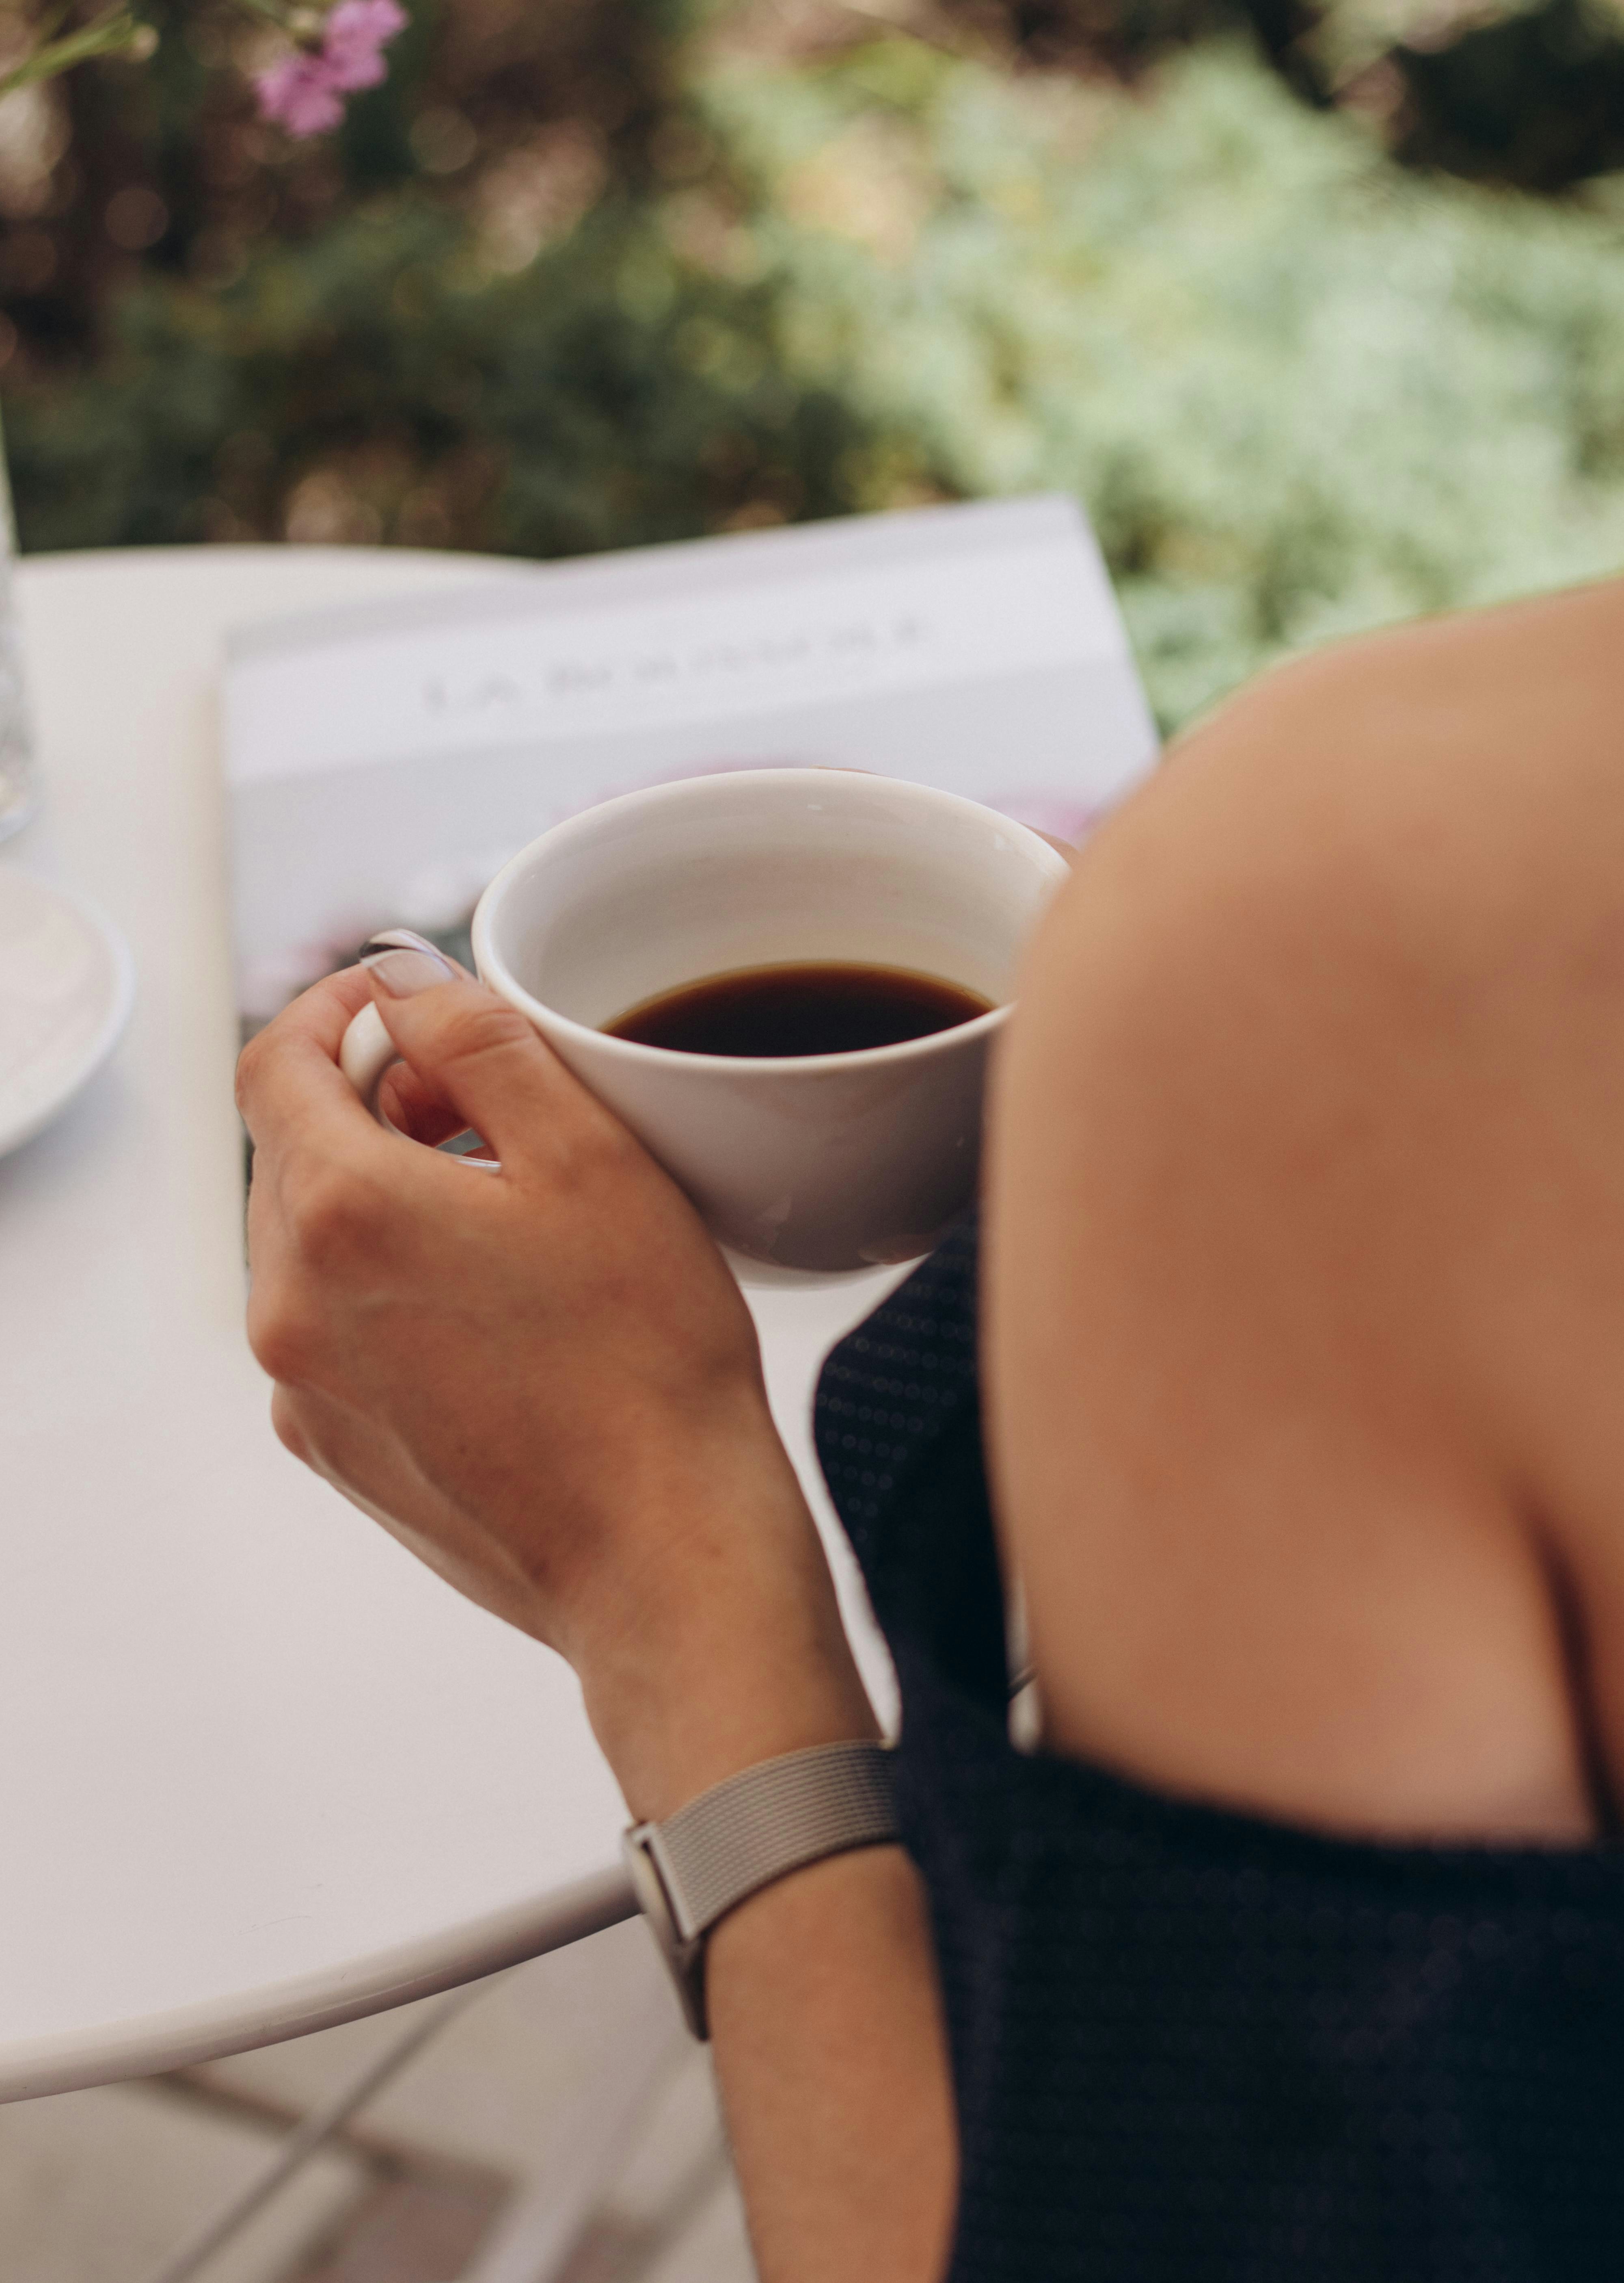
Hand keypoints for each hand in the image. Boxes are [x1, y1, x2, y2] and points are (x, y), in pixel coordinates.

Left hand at [236, 955, 874, 1817]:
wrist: (663, 1553)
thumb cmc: (646, 1363)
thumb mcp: (587, 1154)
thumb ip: (480, 1037)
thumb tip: (407, 982)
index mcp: (341, 1213)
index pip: (275, 1062)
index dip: (335, 1010)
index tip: (400, 1004)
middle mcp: (290, 1307)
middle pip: (291, 1153)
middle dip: (371, 1104)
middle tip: (484, 1107)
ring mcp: (305, 1393)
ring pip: (310, 1245)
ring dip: (381, 1199)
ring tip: (499, 1213)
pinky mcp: (337, 1454)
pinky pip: (332, 1332)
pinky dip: (387, 1291)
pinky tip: (490, 1311)